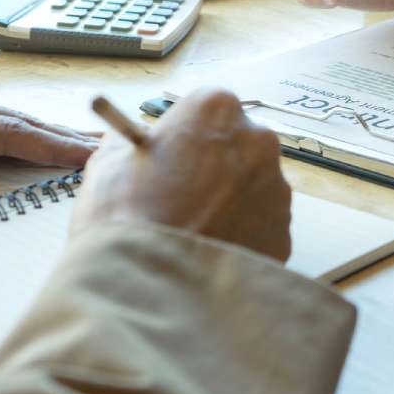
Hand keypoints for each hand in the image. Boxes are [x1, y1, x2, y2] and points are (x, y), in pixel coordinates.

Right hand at [72, 88, 291, 259]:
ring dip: (229, 204)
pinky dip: (240, 238)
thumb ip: (130, 144)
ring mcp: (277, 187)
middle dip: (214, 166)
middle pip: (237, 146)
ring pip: (253, 188)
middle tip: (182, 196)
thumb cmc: (125, 216)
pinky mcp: (284, 232)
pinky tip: (208, 254)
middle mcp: (257, 140)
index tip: (172, 155)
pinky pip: (261, 228)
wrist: (150, 284)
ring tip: (192, 231)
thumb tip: (132, 145)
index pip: (206, 109)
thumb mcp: (109, 163)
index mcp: (215, 110)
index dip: (186, 135)